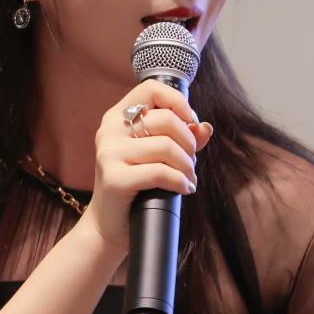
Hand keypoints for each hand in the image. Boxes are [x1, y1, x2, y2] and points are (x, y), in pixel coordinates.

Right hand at [80, 79, 213, 249]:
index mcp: (117, 117)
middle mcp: (109, 131)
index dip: (178, 101)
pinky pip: (160, 172)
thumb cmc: (136, 187)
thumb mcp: (157, 156)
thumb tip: (205, 127)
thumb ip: (181, 138)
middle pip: (165, 119)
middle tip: (191, 162)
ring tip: (188, 177)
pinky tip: (184, 188)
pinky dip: (180, 181)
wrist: (110, 224)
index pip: (151, 89)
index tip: (191, 122)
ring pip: (166, 147)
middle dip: (188, 142)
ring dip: (187, 165)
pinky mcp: (115, 178)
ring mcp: (108, 154)